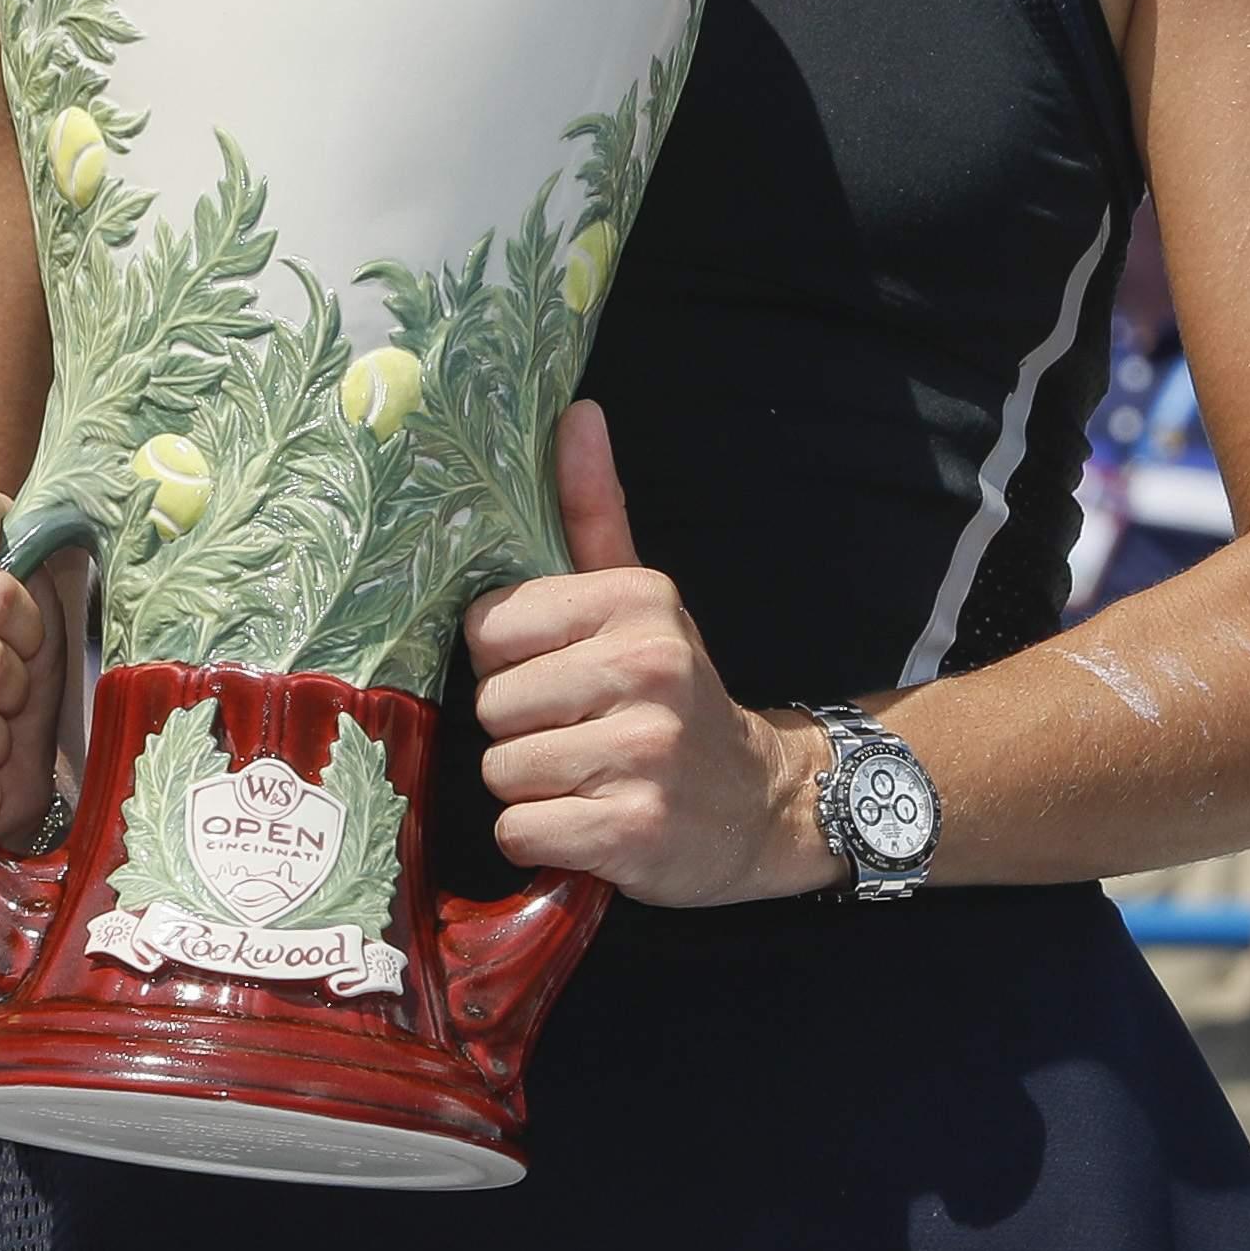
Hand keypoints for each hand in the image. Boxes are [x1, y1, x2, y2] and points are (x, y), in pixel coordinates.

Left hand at [461, 406, 829, 907]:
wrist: (761, 805)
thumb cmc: (671, 695)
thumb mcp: (640, 600)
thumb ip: (593, 510)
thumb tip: (576, 411)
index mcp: (636, 602)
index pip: (487, 628)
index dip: (507, 662)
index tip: (558, 675)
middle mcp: (645, 668)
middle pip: (491, 704)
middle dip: (520, 730)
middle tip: (579, 735)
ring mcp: (643, 753)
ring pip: (501, 770)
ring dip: (532, 787)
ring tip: (588, 777)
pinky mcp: (633, 831)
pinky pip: (520, 829)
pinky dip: (542, 839)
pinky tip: (591, 823)